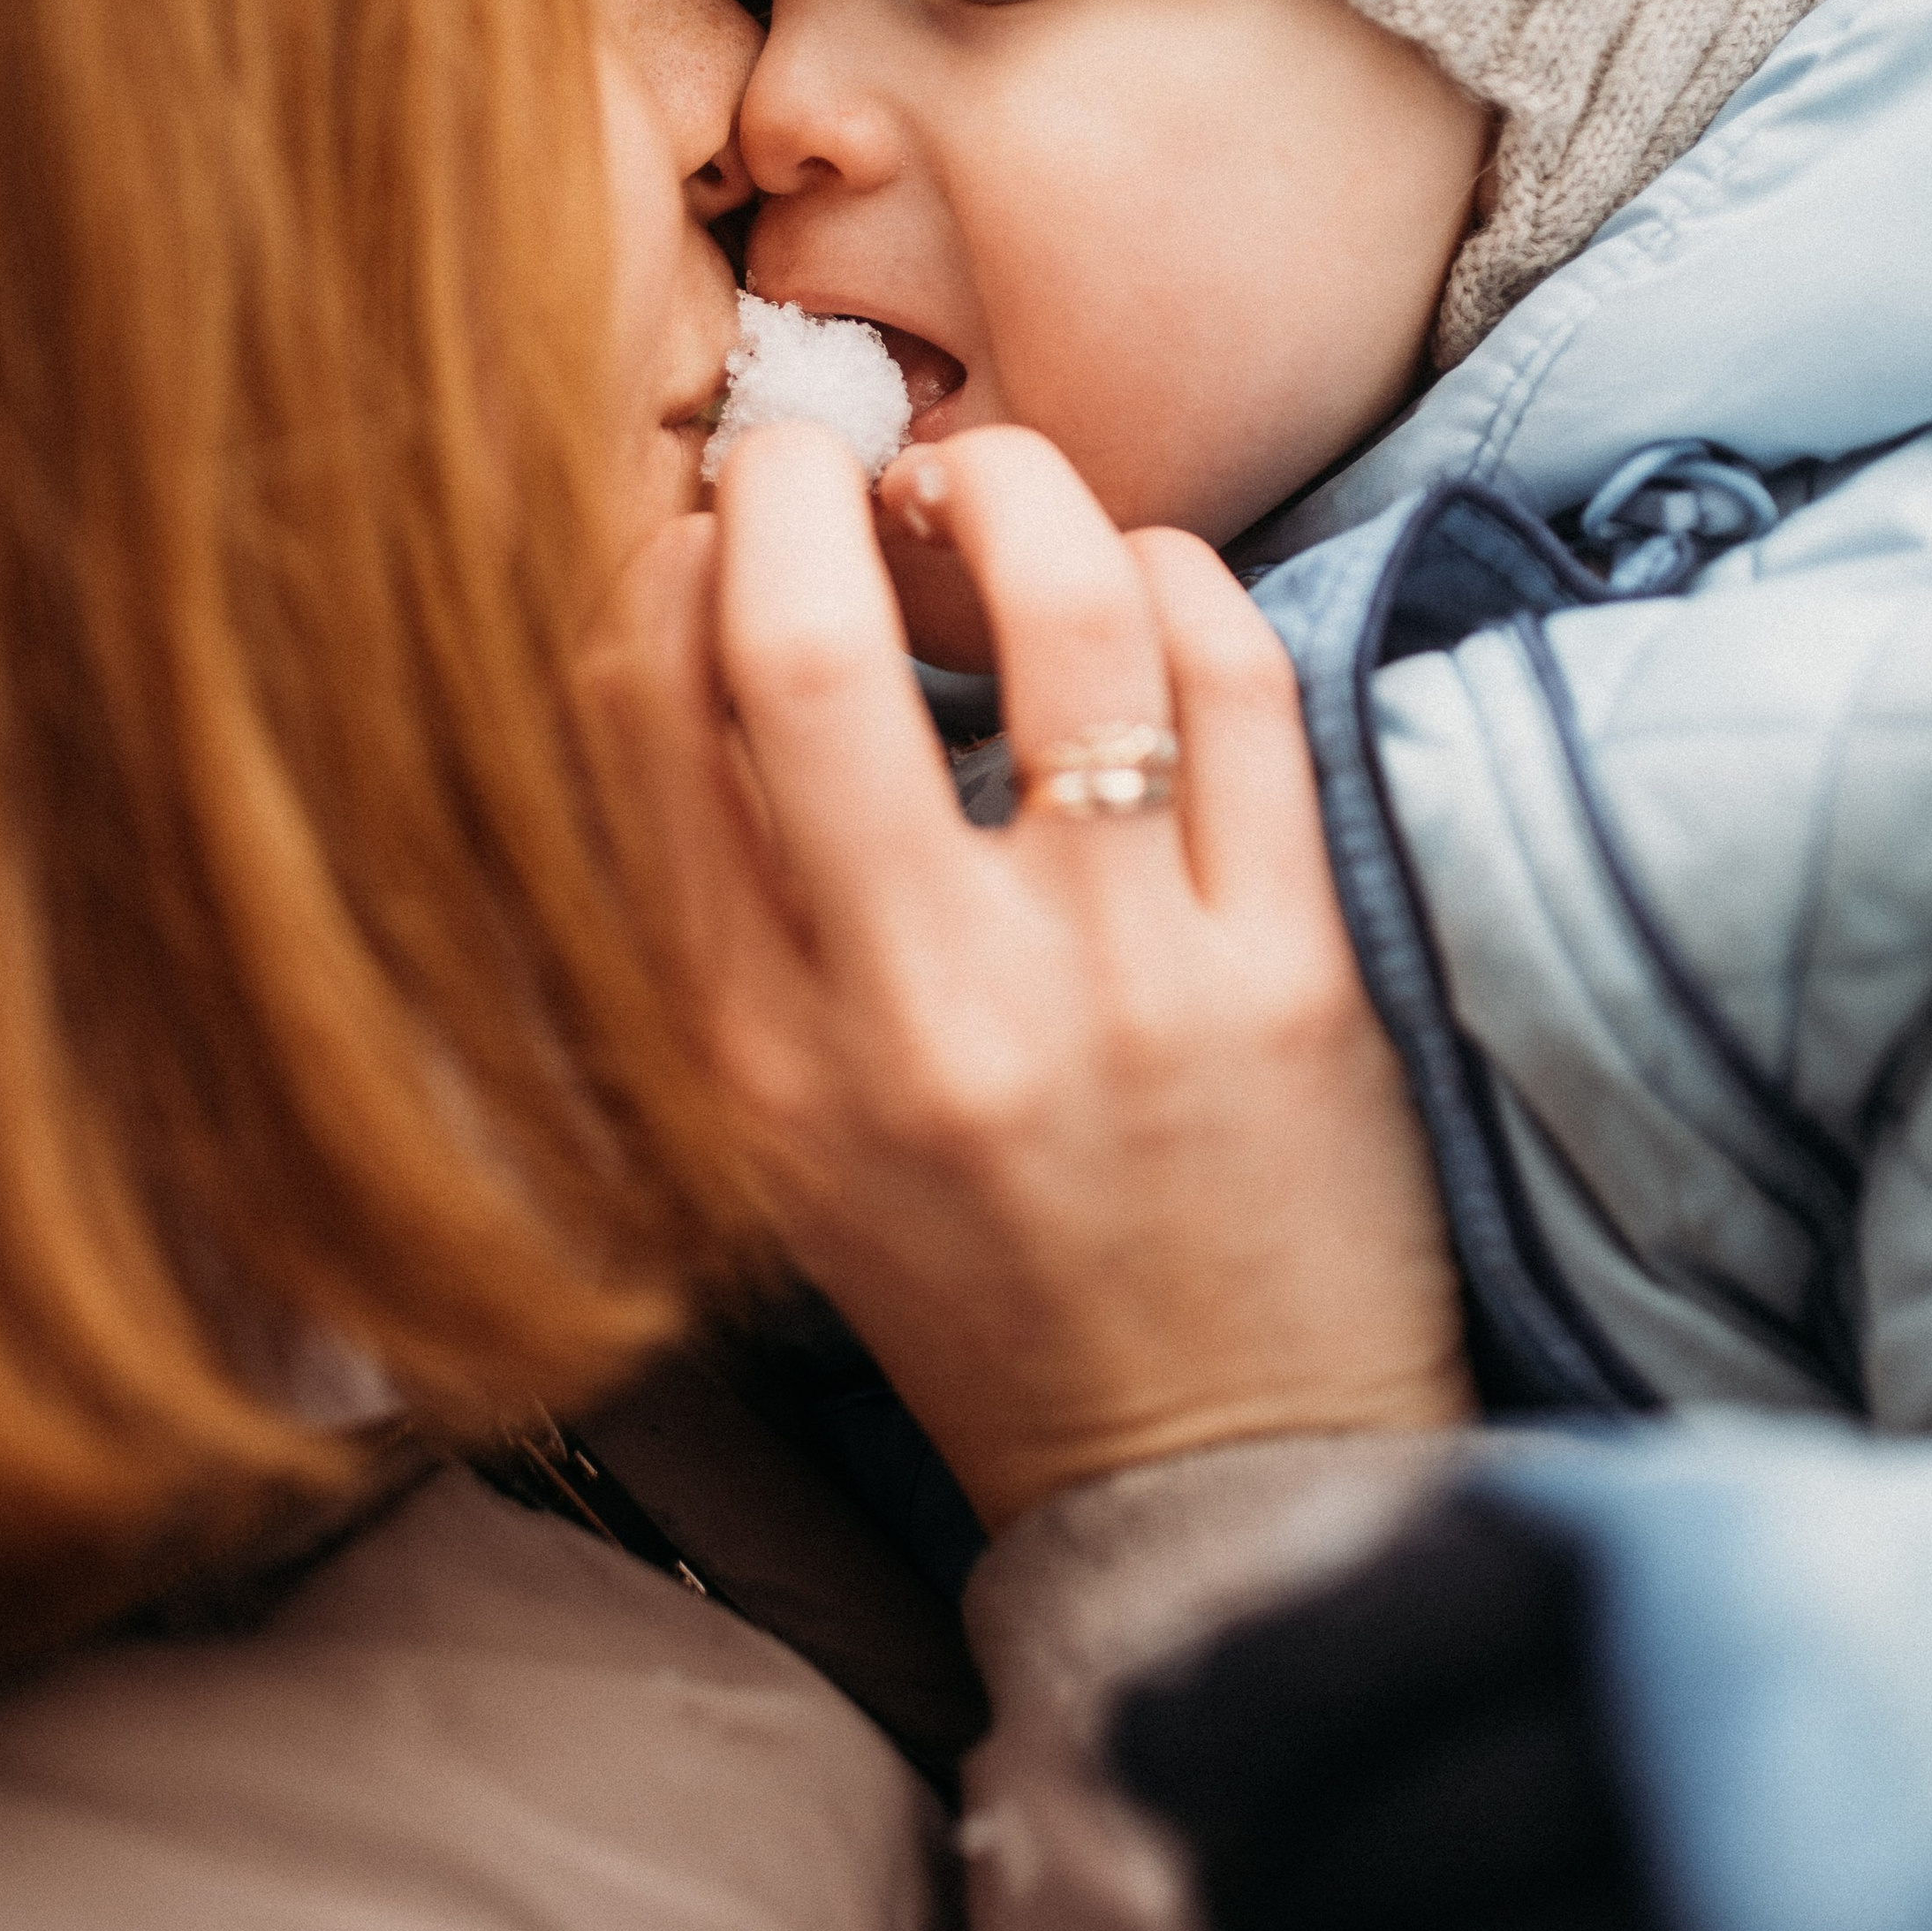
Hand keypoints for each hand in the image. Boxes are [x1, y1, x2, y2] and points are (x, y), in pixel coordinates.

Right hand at [586, 422, 1473, 1530]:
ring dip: (1016, 490)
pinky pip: (1237, 684)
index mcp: (752, 1058)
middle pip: (812, 648)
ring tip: (989, 489)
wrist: (1209, 1476)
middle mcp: (915, 1013)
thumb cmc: (977, 1275)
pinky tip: (1144, 580)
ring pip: (1065, 617)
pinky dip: (1178, 578)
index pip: (644, 724)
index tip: (709, 518)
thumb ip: (721, 907)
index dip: (662, 562)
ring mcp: (1115, 987)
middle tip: (828, 454)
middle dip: (802, 483)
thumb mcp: (779, 1126)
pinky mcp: (1287, 974)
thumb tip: (701, 624)